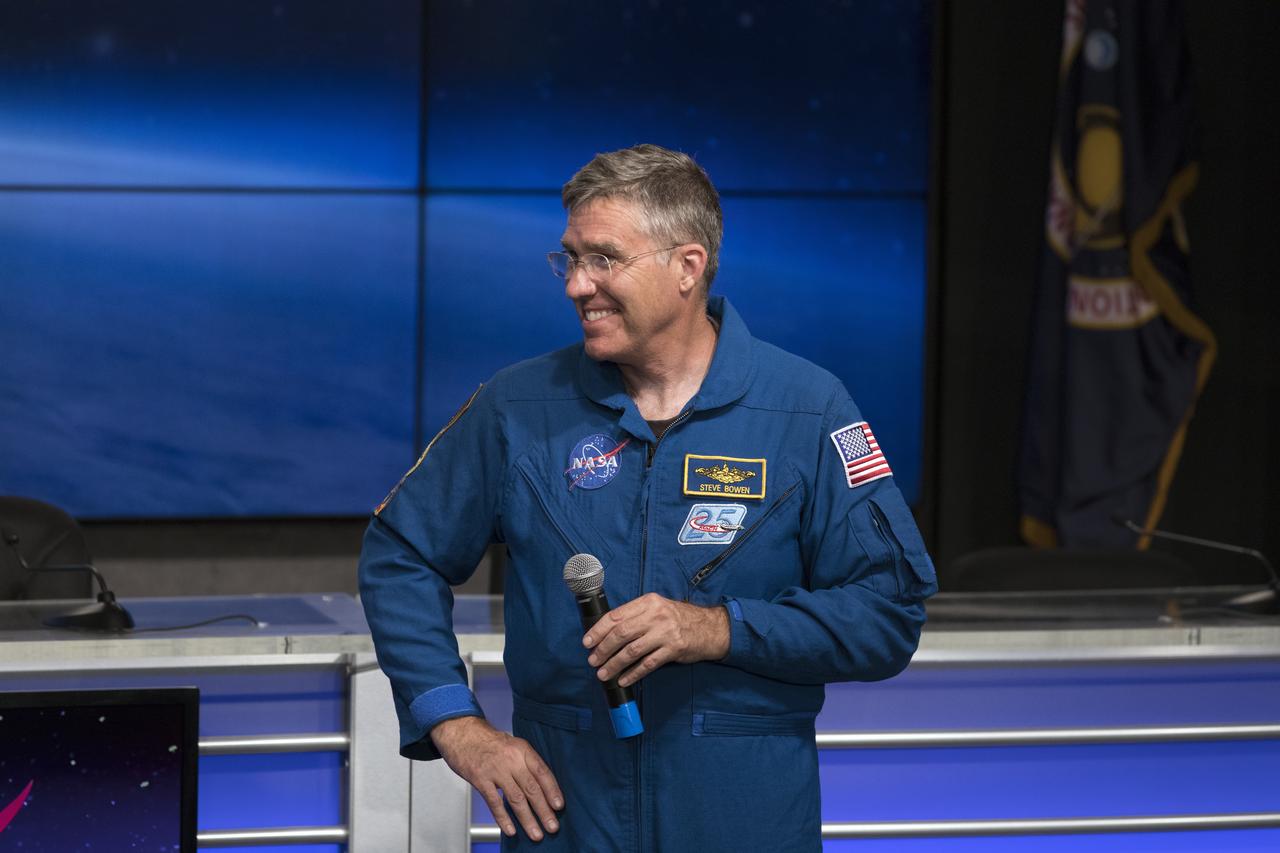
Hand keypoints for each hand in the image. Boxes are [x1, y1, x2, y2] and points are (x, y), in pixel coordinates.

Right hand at [430, 716, 562, 840]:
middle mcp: (511, 759)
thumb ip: (526, 763)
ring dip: (528, 819)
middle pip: (532, 788)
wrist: (462, 733)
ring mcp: (495, 770)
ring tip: (536, 833)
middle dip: (544, 810)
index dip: (552, 790)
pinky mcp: (480, 779)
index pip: (542, 772)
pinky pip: (495, 802)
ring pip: (516, 798)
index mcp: (522, 750)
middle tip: (552, 826)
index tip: (559, 806)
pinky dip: (504, 818)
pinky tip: (511, 829)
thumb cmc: (488, 742)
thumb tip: (542, 788)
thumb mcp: (513, 745)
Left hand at [583, 593, 729, 686]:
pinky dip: (633, 674)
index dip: (599, 630)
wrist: (709, 627)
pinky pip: (648, 664)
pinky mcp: (674, 649)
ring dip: (614, 664)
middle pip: (622, 633)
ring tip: (603, 673)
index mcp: (648, 602)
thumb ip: (635, 616)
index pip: (617, 615)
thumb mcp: (657, 608)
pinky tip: (623, 679)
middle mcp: (656, 615)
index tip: (587, 641)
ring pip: (632, 650)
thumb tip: (606, 632)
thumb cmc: (678, 619)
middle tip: (593, 659)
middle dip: (603, 648)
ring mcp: (666, 632)